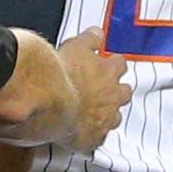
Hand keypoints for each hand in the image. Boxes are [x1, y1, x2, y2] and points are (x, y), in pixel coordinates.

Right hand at [58, 28, 131, 152]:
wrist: (49, 100)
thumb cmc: (61, 72)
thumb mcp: (75, 46)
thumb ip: (90, 39)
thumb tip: (98, 32)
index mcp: (109, 72)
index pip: (120, 65)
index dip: (113, 65)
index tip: (108, 64)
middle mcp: (112, 96)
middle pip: (124, 93)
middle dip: (117, 92)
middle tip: (104, 90)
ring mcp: (104, 118)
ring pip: (114, 118)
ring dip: (106, 115)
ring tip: (92, 114)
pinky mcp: (93, 138)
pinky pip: (97, 139)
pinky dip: (91, 135)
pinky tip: (81, 133)